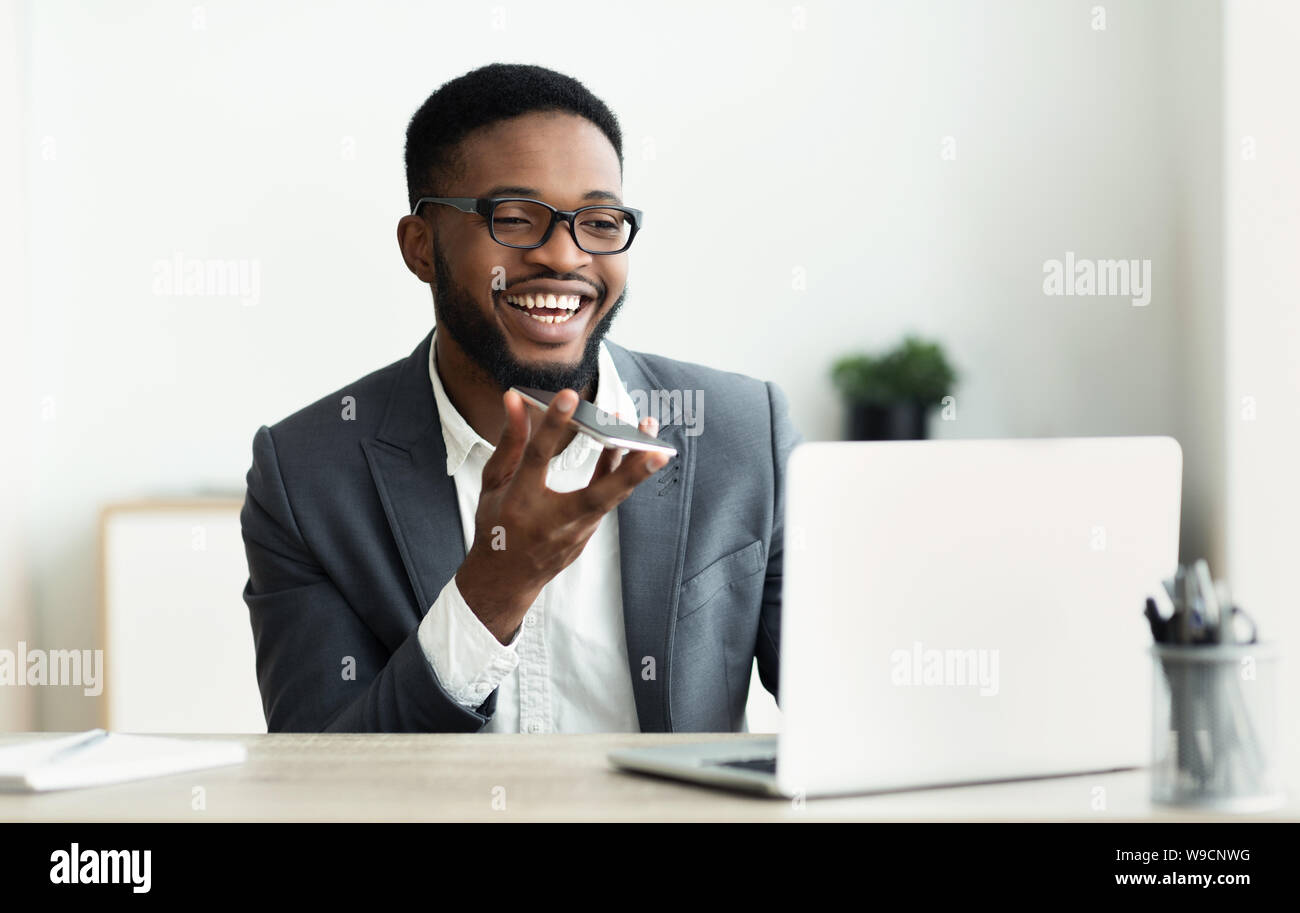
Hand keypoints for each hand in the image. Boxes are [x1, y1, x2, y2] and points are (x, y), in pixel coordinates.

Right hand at [455, 388, 666, 642]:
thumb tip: (516, 399)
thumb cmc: (495, 523)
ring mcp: (574, 532)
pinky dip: (623, 476)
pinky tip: (635, 449)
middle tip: (656, 450)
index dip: (552, 426)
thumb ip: (509, 441)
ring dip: (637, 469)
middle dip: (629, 473)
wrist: (505, 578)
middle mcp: (551, 520)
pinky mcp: (587, 535)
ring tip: (653, 435)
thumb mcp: (493, 482)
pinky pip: (609, 500)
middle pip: (597, 495)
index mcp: (519, 501)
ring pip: (612, 499)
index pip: (537, 458)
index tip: (569, 396)